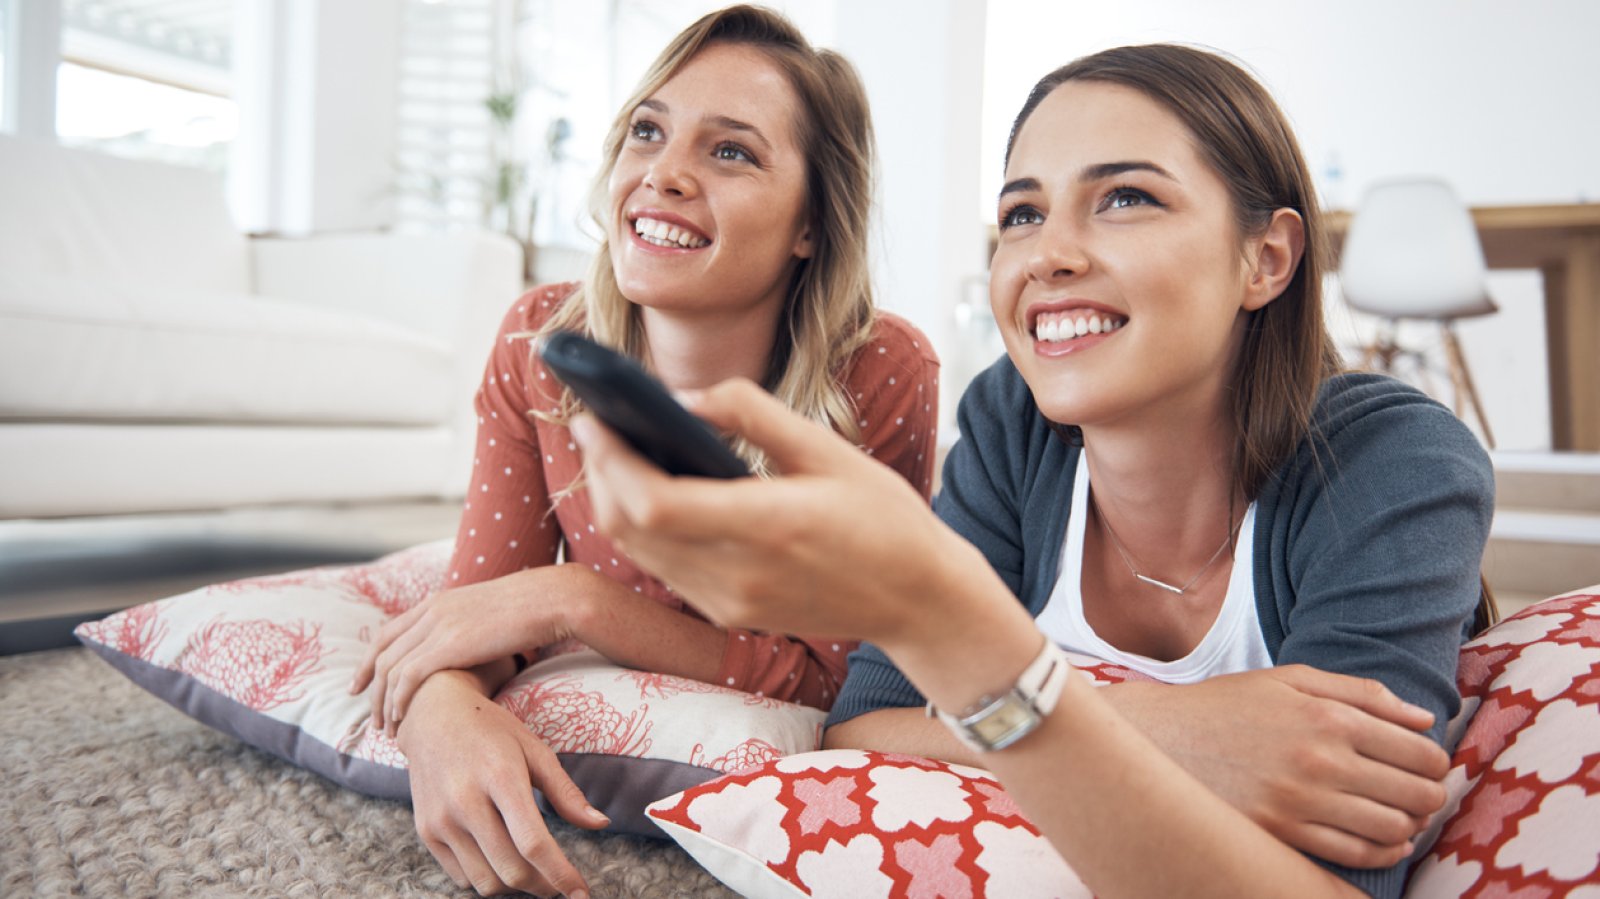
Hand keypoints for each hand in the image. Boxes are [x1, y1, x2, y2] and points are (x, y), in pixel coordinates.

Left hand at [350, 568, 580, 734]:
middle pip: (382, 654)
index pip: (388, 634)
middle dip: (369, 688)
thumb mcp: (487, 613)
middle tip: (370, 717)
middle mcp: (430, 612)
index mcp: (437, 602)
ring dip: (384, 702)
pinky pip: (409, 676)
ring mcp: (437, 627)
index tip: (360, 684)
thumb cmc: (531, 610)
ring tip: (387, 728)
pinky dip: (400, 699)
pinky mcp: (449, 645)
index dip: (368, 661)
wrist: (549, 600)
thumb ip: (467, 627)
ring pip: (391, 669)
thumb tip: (468, 648)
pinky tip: (402, 717)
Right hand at [398, 671, 607, 896]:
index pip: (534, 843)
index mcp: (501, 777)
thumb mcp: (535, 750)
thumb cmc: (492, 731)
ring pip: (486, 881)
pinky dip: (487, 878)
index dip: (561, 875)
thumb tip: (601, 824)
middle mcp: (466, 802)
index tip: (580, 893)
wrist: (432, 716)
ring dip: (515, 886)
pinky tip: (501, 860)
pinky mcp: (426, 831)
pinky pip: (461, 877)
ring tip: (532, 871)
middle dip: (543, 885)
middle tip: (559, 882)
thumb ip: (566, 793)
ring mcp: (441, 819)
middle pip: (512, 870)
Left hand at [574, 379, 991, 645]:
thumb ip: (754, 415)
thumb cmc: (883, 517)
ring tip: (614, 451)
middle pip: (631, 529)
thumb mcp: (829, 449)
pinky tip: (650, 492)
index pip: (655, 503)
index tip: (596, 416)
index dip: (612, 461)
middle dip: (601, 474)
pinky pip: (664, 570)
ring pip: (638, 554)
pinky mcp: (731, 615)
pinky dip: (643, 531)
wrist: (919, 599)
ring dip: (614, 502)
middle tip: (597, 424)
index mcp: (767, 525)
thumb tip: (686, 397)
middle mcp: (739, 574)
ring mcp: (731, 602)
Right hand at [1108, 665, 1449, 868]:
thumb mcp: (1290, 679)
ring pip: (1392, 829)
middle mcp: (1321, 759)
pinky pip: (1355, 855)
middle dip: (1430, 797)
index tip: (1428, 766)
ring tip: (1403, 818)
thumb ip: (1361, 692)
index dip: (1436, 764)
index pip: (1420, 752)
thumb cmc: (1228, 706)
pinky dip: (1384, 854)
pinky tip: (1386, 843)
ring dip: (1410, 827)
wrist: (1161, 738)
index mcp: (1329, 715)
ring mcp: (1301, 801)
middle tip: (1421, 794)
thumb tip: (1424, 718)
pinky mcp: (1281, 833)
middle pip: (1415, 794)